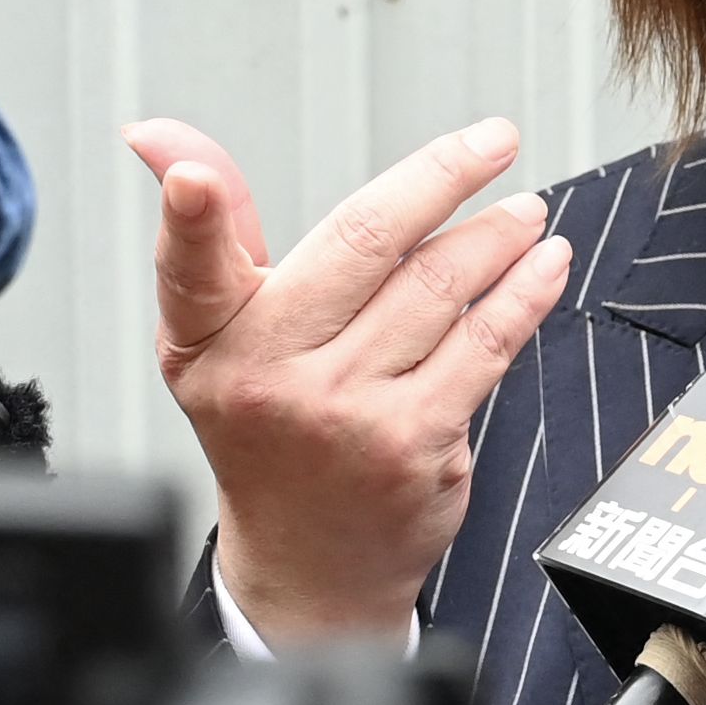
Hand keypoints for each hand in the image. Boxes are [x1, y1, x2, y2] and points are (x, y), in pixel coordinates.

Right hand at [135, 118, 572, 648]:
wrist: (309, 565)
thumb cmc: (265, 430)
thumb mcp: (215, 340)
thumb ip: (213, 236)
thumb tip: (163, 141)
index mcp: (211, 341)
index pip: (192, 269)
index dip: (188, 218)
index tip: (189, 179)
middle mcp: (271, 376)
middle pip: (365, 245)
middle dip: (441, 177)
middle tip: (493, 140)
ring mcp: (346, 412)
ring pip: (438, 288)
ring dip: (497, 236)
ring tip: (524, 212)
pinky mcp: (414, 442)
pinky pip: (482, 345)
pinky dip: (523, 294)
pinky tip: (542, 264)